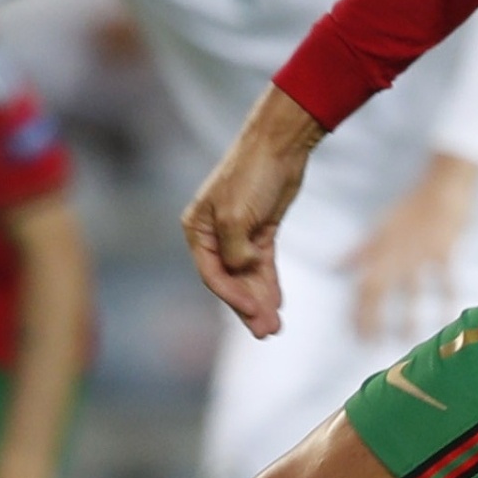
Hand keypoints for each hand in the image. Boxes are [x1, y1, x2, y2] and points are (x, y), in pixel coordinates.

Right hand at [184, 89, 322, 338]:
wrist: (279, 145)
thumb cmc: (250, 174)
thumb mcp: (236, 215)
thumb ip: (234, 250)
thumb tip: (241, 271)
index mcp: (197, 229)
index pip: (212, 274)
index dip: (232, 297)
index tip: (254, 310)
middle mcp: (214, 234)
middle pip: (230, 281)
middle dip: (248, 307)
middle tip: (266, 332)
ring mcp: (238, 233)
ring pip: (248, 276)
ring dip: (261, 300)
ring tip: (275, 326)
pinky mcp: (260, 230)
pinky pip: (262, 265)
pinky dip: (269, 283)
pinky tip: (278, 302)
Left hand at [344, 154, 477, 341]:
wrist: (442, 188)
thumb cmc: (412, 208)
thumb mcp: (380, 228)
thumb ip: (358, 251)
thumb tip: (334, 267)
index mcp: (380, 248)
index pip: (361, 284)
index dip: (357, 309)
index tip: (354, 333)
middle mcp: (396, 253)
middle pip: (378, 290)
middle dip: (373, 318)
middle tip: (370, 344)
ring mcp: (421, 254)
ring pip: (410, 291)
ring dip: (407, 316)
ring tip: (406, 339)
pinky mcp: (445, 252)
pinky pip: (444, 281)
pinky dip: (444, 300)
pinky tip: (445, 319)